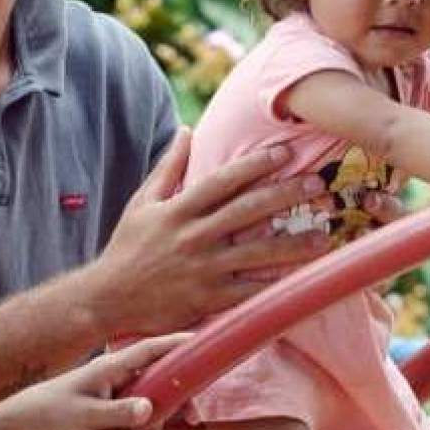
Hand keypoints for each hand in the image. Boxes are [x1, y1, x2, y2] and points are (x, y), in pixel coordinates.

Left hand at [0, 334, 188, 429]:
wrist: (23, 423)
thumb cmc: (50, 414)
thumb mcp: (86, 416)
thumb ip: (118, 413)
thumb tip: (150, 409)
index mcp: (109, 368)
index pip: (148, 350)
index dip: (175, 343)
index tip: (201, 339)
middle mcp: (114, 375)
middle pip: (157, 374)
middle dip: (176, 391)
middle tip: (192, 412)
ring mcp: (113, 390)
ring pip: (150, 396)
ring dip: (159, 413)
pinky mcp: (109, 406)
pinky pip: (137, 411)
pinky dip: (145, 424)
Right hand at [79, 131, 329, 338]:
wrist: (106, 299)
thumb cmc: (127, 248)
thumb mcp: (142, 202)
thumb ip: (169, 167)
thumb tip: (187, 130)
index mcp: (178, 210)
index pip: (223, 181)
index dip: (255, 165)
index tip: (285, 152)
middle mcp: (193, 237)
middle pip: (246, 211)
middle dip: (285, 196)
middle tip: (317, 184)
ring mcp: (202, 269)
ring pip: (256, 253)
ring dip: (292, 244)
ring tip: (323, 236)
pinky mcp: (207, 299)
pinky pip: (248, 291)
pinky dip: (275, 285)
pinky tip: (300, 279)